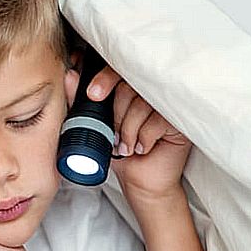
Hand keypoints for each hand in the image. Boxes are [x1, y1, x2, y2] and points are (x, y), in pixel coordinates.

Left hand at [64, 63, 191, 203]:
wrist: (140, 180)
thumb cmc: (122, 153)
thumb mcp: (96, 126)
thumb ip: (80, 101)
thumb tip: (70, 76)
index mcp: (132, 88)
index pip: (120, 69)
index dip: (105, 78)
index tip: (93, 94)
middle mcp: (152, 92)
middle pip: (130, 86)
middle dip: (117, 114)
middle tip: (115, 134)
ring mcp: (167, 104)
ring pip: (142, 104)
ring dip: (129, 130)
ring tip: (127, 145)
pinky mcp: (180, 120)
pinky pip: (159, 120)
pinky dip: (145, 137)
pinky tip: (144, 147)